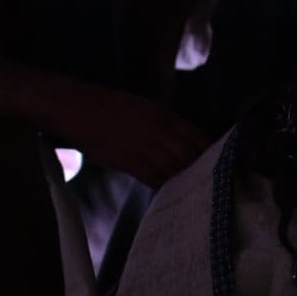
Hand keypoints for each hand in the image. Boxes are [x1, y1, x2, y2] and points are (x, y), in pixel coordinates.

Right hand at [47, 87, 212, 188]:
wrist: (79, 109)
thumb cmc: (111, 107)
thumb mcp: (144, 107)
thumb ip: (164, 123)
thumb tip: (181, 140)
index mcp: (164, 115)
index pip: (196, 135)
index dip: (208, 149)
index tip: (217, 158)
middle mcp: (158, 131)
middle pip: (189, 155)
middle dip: (199, 167)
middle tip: (207, 178)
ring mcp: (144, 147)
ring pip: (174, 168)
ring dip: (183, 178)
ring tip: (191, 187)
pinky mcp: (129, 162)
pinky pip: (154, 178)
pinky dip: (163, 184)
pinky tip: (168, 189)